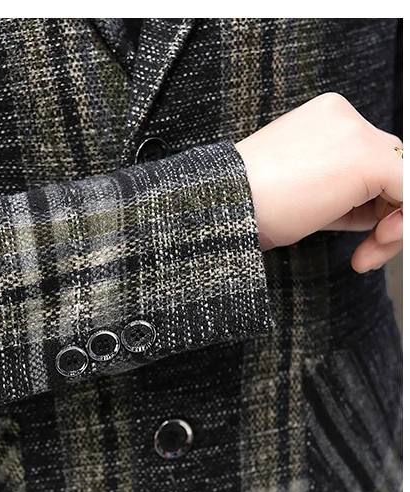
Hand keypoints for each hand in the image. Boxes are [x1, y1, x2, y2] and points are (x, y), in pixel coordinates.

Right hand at [234, 92, 402, 271]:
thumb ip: (345, 193)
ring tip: (368, 253)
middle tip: (368, 252)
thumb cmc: (248, 207)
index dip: (373, 205)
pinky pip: (408, 189)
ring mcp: (355, 132)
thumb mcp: (304, 194)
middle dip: (387, 217)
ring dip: (394, 225)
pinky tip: (379, 244)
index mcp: (324, 119)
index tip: (362, 240)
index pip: (369, 160)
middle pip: (391, 168)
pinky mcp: (366, 157)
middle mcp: (343, 116)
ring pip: (403, 180)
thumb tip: (384, 213)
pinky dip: (401, 223)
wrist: (222, 206)